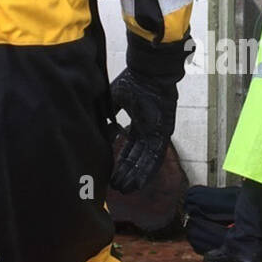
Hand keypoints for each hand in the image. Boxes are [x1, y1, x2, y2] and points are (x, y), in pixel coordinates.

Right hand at [109, 69, 177, 193]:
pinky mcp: (164, 132)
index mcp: (138, 122)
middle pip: (137, 157)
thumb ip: (108, 114)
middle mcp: (148, 130)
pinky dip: (148, 170)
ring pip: (146, 160)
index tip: (112, 174)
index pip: (129, 148)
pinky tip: (139, 182)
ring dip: (136, 175)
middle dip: (127, 173)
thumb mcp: (115, 99)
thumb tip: (97, 127)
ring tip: (126, 190)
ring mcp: (158, 132)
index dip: (121, 162)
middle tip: (117, 188)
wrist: (148, 70)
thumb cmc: (133, 80)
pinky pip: (156, 156)